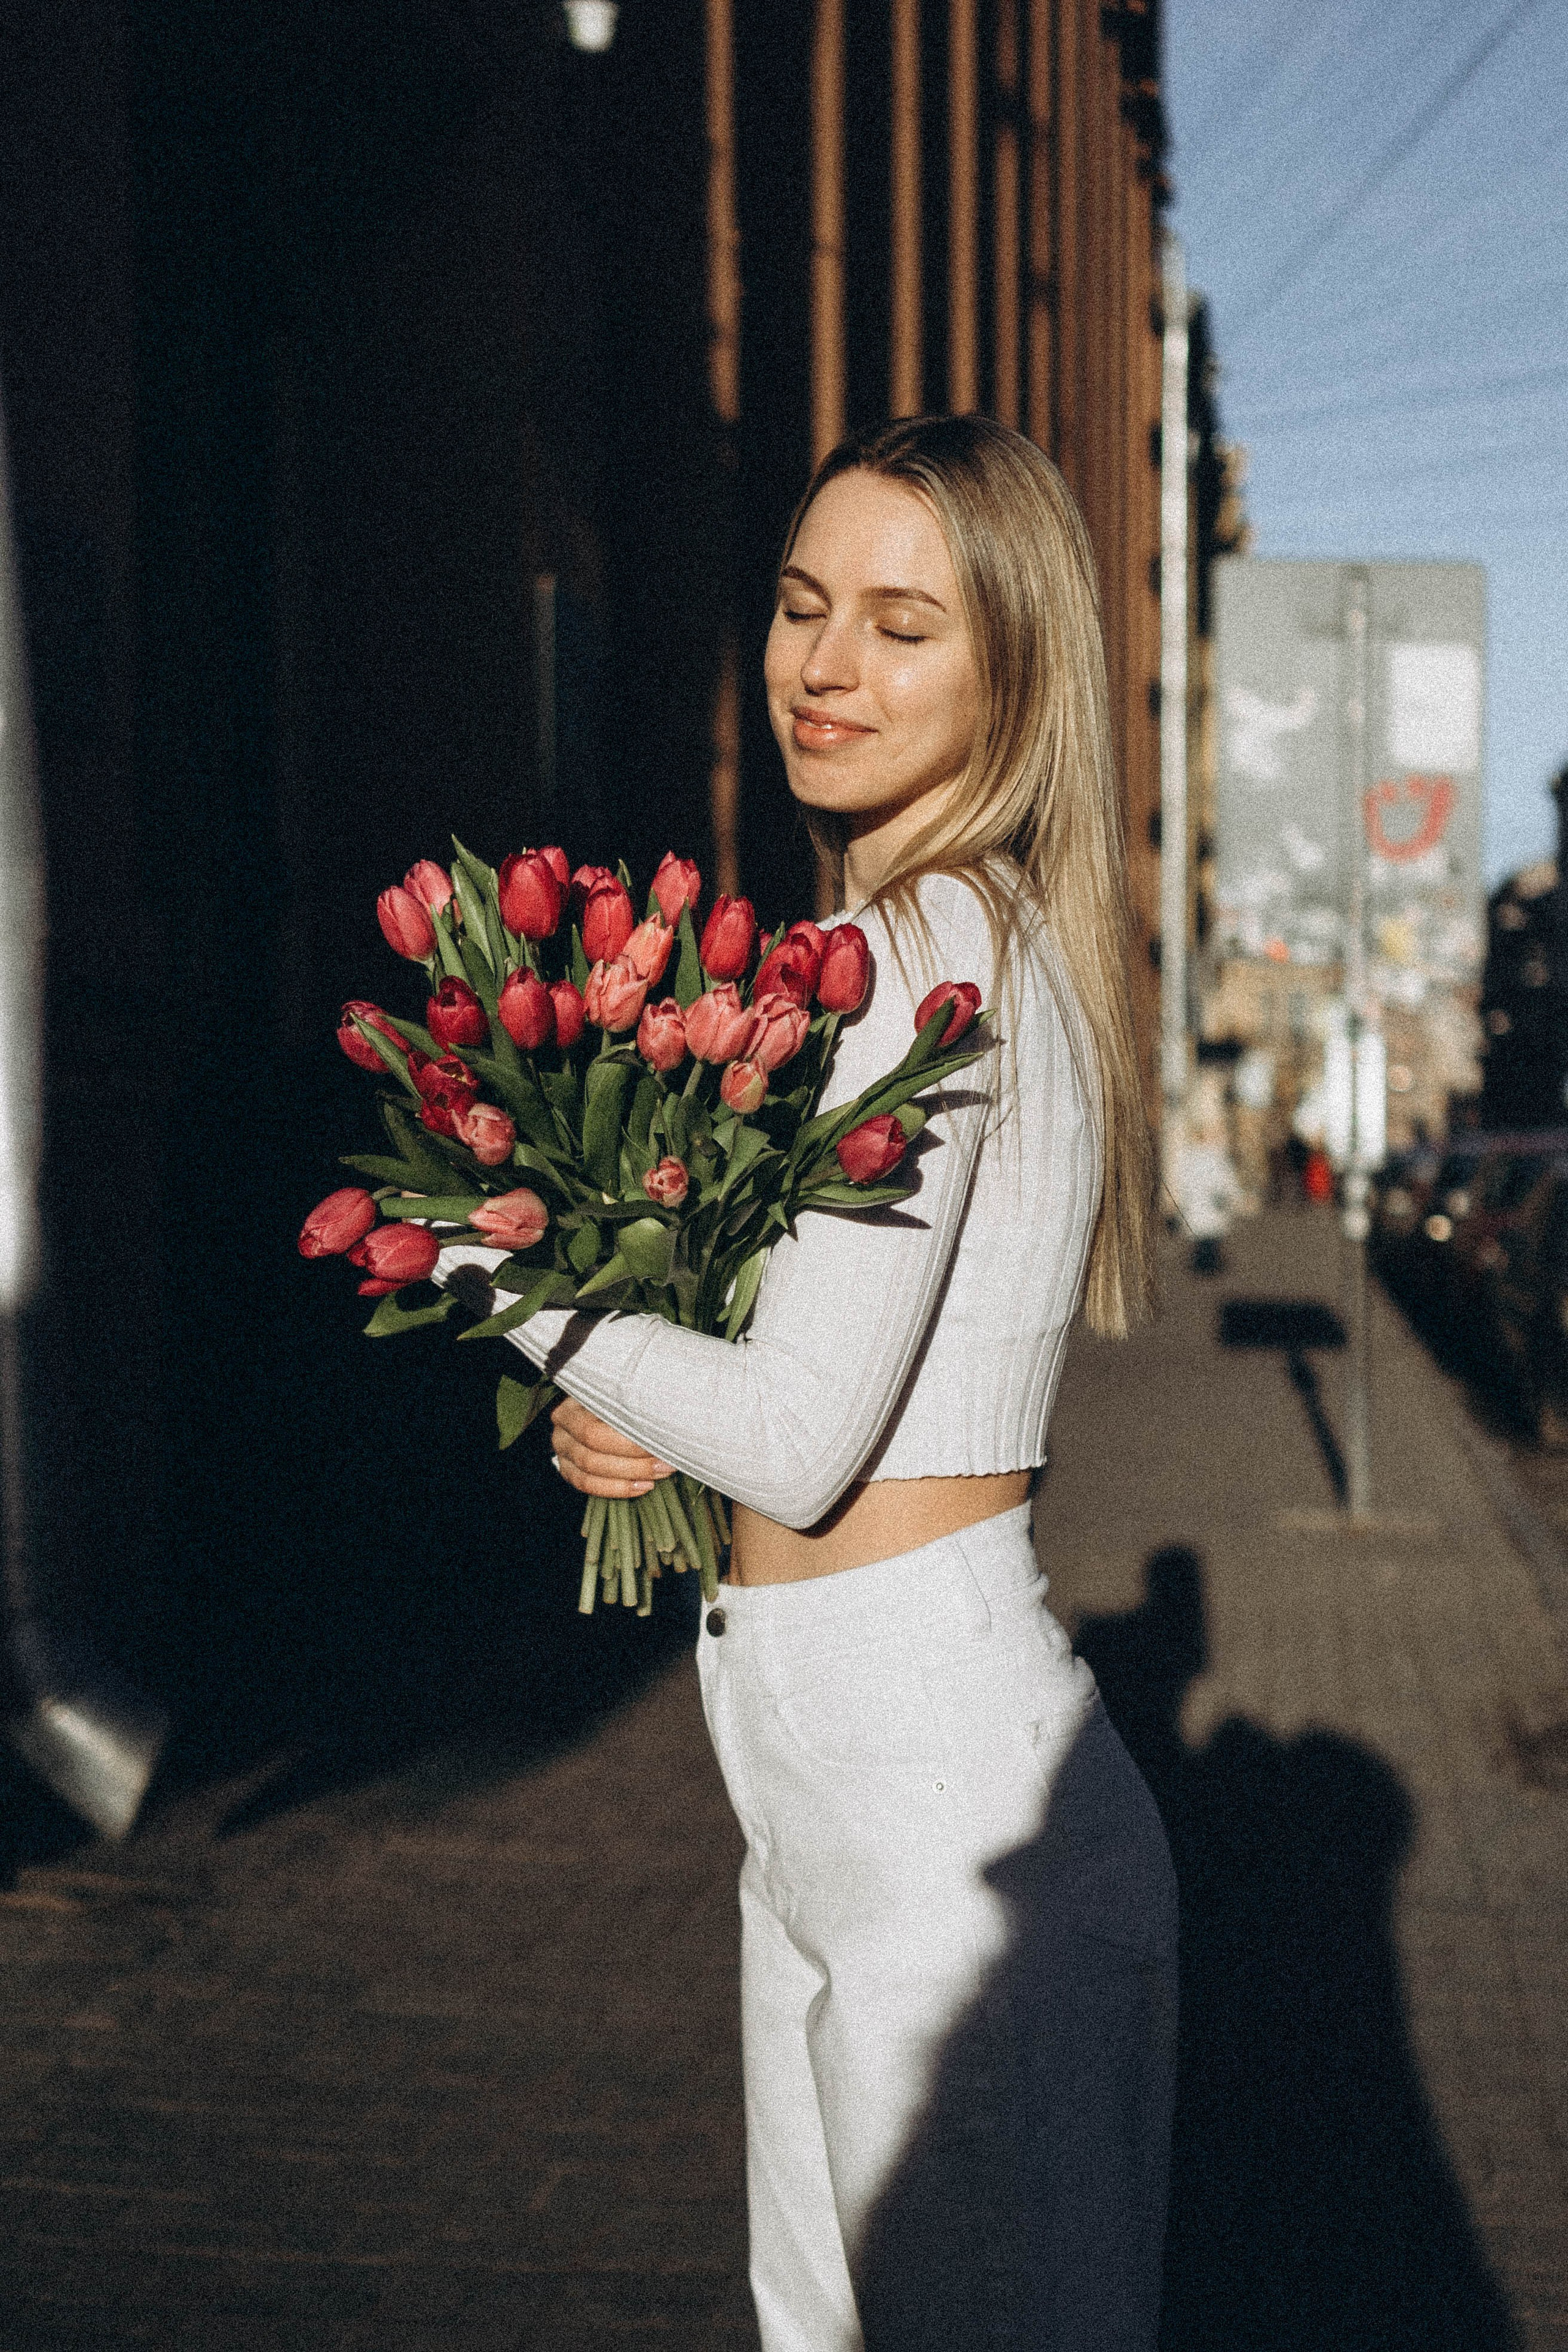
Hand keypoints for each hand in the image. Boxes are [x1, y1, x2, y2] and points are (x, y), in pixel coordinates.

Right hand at [550, 1397, 674, 1498]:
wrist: (599, 1404)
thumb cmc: (620, 1396)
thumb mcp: (624, 1390)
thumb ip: (637, 1401)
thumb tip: (668, 1420)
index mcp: (573, 1403)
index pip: (594, 1431)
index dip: (628, 1443)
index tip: (660, 1444)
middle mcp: (562, 1426)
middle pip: (592, 1453)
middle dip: (634, 1463)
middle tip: (665, 1463)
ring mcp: (562, 1449)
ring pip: (590, 1471)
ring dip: (629, 1476)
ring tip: (659, 1473)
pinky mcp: (567, 1467)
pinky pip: (586, 1484)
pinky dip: (616, 1489)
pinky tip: (641, 1486)